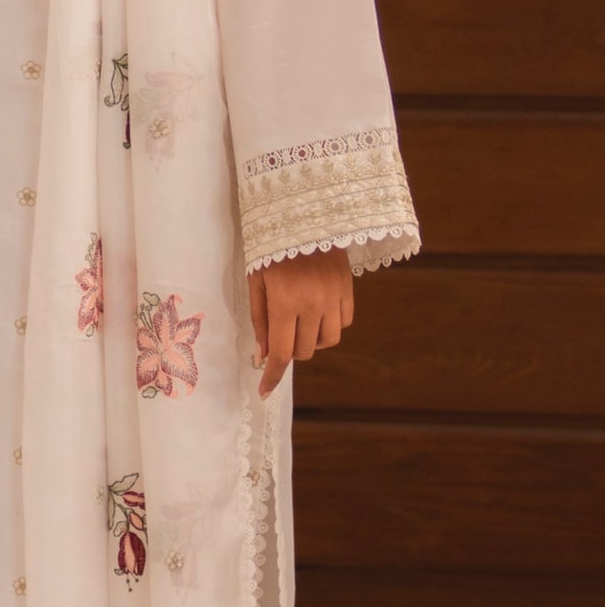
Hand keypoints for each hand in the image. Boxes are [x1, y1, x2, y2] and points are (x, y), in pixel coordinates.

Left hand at [249, 248, 353, 397]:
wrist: (306, 215)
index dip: (272, 376)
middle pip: (305, 351)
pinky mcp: (349, 290)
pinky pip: (344, 324)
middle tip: (280, 330)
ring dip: (311, 339)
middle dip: (289, 349)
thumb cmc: (271, 247)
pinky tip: (318, 309)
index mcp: (285, 302)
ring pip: (328, 342)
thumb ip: (259, 319)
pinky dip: (330, 325)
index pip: (280, 352)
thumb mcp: (256, 280)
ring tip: (299, 320)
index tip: (264, 392)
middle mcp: (313, 305)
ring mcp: (334, 298)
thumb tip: (262, 355)